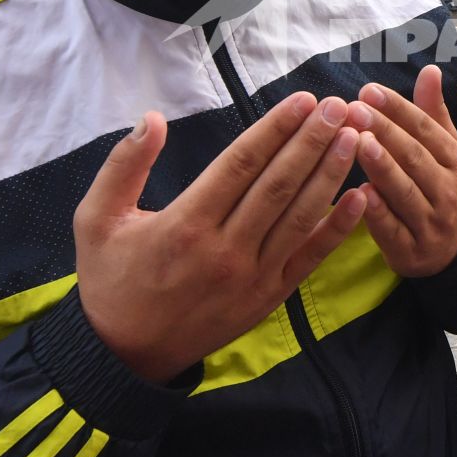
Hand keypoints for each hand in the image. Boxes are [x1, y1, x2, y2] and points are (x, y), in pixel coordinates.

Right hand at [73, 94, 370, 381]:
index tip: (301, 100)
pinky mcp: (268, 298)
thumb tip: (150, 118)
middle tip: (340, 107)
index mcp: (185, 224)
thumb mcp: (97, 219)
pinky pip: (309, 258)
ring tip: (353, 137)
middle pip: (278, 185)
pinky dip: (338, 229)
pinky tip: (360, 198)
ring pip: (299, 217)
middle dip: (312, 141)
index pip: (241, 164)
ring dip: (330, 174)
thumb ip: (123, 166)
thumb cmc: (110, 281)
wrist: (125, 356)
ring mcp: (252, 276)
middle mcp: (224, 249)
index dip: (275, 129)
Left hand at [351, 64, 456, 277]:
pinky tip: (360, 193)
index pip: (426, 129)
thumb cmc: (439, 188)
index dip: (398, 109)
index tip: (369, 90)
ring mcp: (430, 223)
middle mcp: (446, 190)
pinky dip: (378, 213)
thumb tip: (431, 68)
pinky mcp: (412, 251)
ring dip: (382, 167)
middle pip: (415, 158)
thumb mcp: (443, 151)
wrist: (455, 251)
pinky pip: (394, 230)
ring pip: (406, 192)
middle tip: (354, 109)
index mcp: (452, 161)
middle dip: (385, 132)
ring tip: (357, 142)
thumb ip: (432, 112)